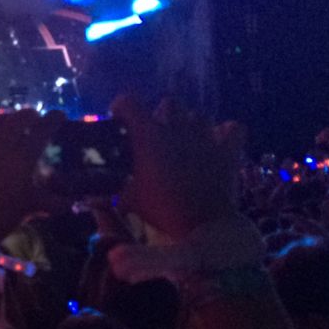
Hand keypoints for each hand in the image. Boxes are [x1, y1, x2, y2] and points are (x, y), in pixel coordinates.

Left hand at [0, 110, 62, 251]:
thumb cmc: (1, 217)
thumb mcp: (30, 207)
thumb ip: (52, 202)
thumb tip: (71, 203)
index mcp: (22, 158)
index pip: (42, 131)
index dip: (52, 120)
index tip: (59, 115)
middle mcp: (1, 145)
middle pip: (18, 120)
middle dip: (29, 116)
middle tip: (35, 118)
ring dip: (8, 118)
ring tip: (13, 122)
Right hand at [112, 96, 240, 241]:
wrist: (204, 227)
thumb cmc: (163, 211)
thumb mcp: (130, 201)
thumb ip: (113, 193)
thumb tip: (96, 197)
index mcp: (149, 136)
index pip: (129, 102)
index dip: (121, 107)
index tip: (118, 119)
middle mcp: (177, 129)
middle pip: (169, 103)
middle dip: (162, 115)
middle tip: (156, 134)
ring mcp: (205, 137)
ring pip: (199, 116)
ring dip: (191, 125)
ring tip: (187, 141)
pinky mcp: (228, 150)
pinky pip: (233, 129)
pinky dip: (226, 133)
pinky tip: (218, 142)